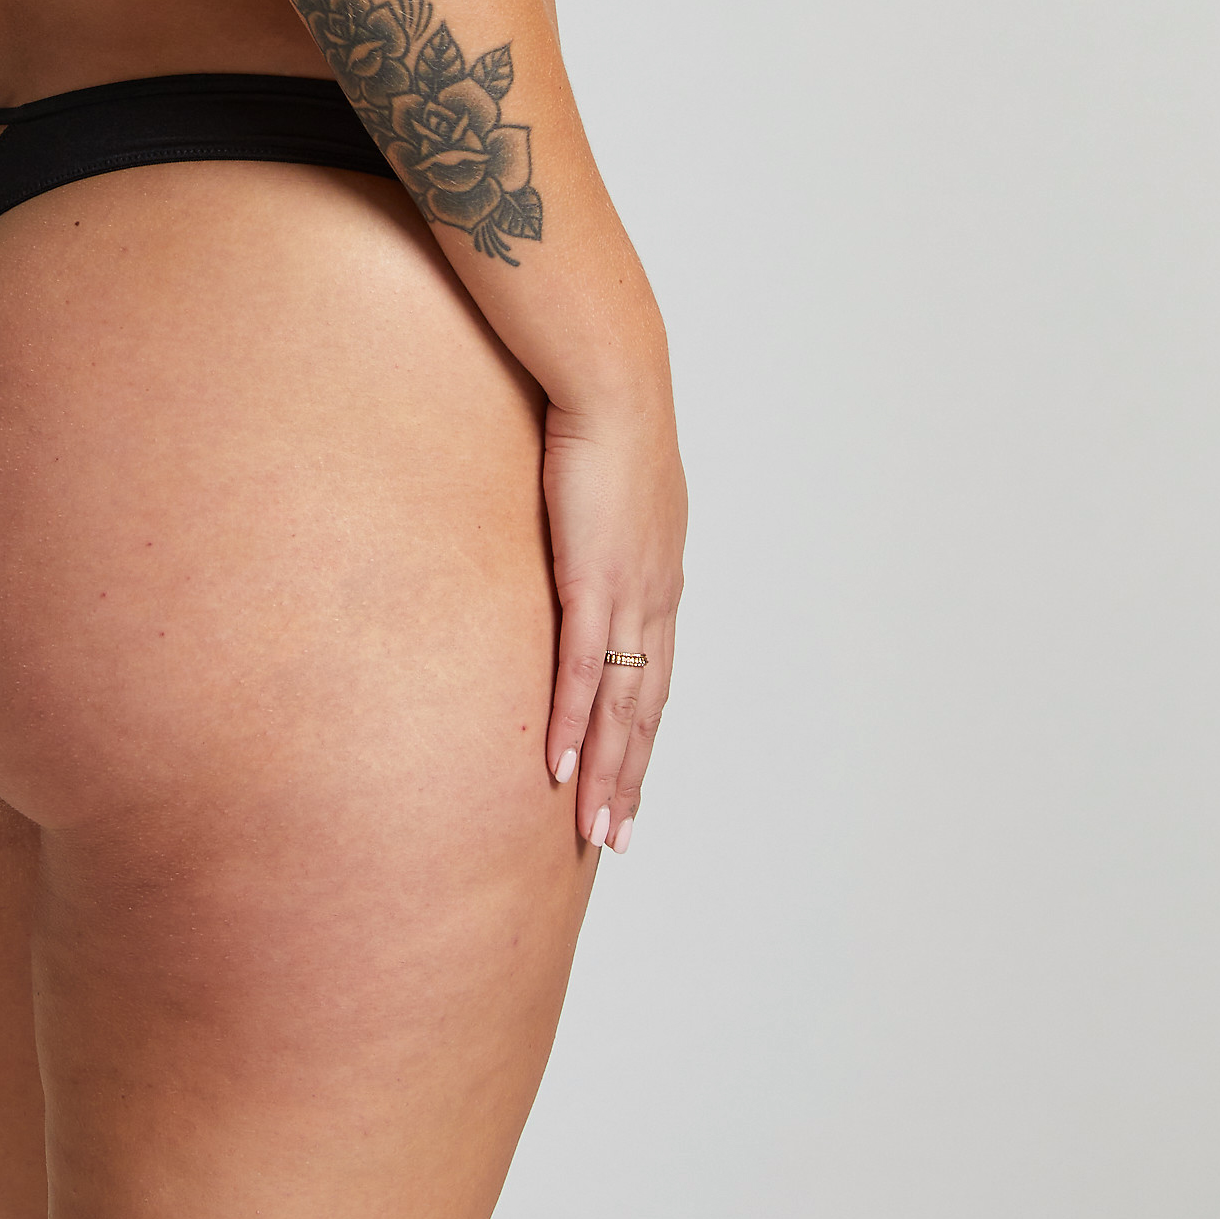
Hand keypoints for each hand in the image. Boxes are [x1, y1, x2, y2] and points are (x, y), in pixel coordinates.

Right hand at [541, 396, 686, 852]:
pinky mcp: (591, 581)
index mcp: (660, 578)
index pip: (653, 678)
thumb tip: (580, 526)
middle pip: (646, 710)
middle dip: (631, 778)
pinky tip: (560, 766)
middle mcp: (654, 599)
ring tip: (593, 828)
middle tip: (615, 837)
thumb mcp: (608, 482)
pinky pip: (582, 671)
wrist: (610, 380)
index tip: (630, 783)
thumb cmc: (603, 416)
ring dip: (607, 773)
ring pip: (620, 708)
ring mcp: (627, 595)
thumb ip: (599, 521)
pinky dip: (573, 725)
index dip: (642, 737)